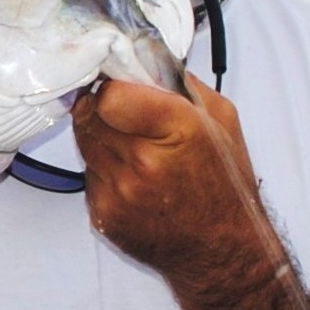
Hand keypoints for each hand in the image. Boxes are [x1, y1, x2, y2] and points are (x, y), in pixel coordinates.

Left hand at [74, 76, 309, 309]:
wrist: (223, 253)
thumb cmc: (225, 185)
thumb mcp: (221, 120)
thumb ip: (179, 84)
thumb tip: (142, 56)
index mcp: (178, 130)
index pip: (109, 94)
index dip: (113, 88)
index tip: (122, 89)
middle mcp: (144, 162)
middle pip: (88, 114)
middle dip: (101, 109)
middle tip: (123, 115)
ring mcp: (121, 192)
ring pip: (83, 142)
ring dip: (99, 137)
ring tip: (131, 147)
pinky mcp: (104, 215)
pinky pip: (88, 175)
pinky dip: (102, 170)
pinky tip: (132, 179)